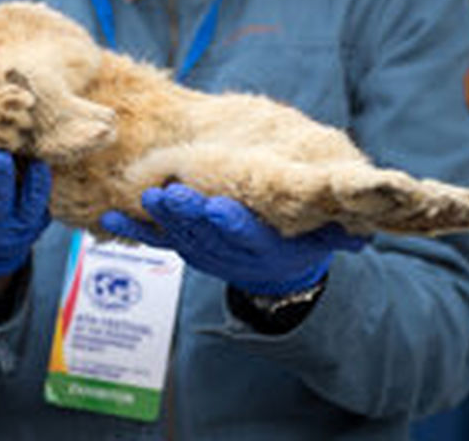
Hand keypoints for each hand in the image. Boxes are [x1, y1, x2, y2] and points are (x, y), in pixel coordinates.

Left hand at [100, 183, 366, 296]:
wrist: (278, 276)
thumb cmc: (304, 240)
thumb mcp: (325, 238)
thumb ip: (336, 233)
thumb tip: (361, 235)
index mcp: (264, 245)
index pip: (246, 234)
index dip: (230, 223)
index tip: (216, 208)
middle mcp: (229, 251)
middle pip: (204, 232)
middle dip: (186, 213)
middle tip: (169, 193)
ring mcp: (203, 251)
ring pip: (177, 234)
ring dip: (157, 217)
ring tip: (141, 197)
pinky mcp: (184, 248)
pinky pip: (153, 240)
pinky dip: (131, 229)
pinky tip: (108, 217)